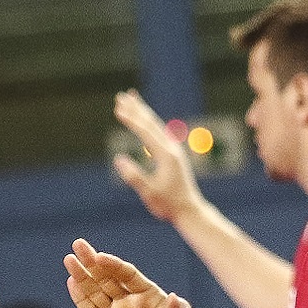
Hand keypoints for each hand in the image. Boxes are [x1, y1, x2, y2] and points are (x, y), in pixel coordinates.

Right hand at [65, 239, 209, 307]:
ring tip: (69, 260)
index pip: (128, 275)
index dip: (114, 265)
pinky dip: (81, 300)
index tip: (100, 257)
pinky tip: (72, 283)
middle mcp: (131, 301)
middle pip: (108, 278)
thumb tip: (174, 298)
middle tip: (78, 245)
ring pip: (96, 293)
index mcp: (149, 295)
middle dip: (92, 263)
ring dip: (82, 277)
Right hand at [113, 90, 204, 223]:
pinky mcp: (173, 155)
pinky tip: (142, 121)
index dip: (131, 120)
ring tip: (130, 99)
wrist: (189, 211)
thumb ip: (134, 176)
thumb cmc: (169, 205)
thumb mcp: (149, 193)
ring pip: (155, 125)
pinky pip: (158, 133)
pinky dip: (148, 123)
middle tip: (121, 96)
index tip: (118, 109)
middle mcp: (172, 149)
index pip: (146, 132)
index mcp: (166, 156)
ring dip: (142, 112)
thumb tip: (118, 159)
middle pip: (151, 123)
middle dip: (136, 109)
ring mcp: (173, 150)